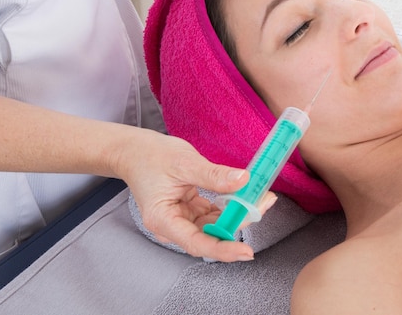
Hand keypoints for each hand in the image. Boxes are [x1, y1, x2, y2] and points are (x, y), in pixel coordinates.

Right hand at [113, 129, 276, 261]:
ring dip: (239, 214)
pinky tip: (248, 196)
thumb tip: (243, 180)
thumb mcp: (185, 163)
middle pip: (211, 235)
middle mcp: (173, 226)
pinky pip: (215, 214)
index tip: (246, 251)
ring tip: (263, 197)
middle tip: (264, 204)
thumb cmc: (151, 157)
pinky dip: (232, 206)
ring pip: (217, 225)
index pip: (197, 243)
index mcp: (164, 220)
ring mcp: (183, 220)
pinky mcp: (191, 211)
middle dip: (239, 223)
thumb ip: (214, 175)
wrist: (136, 151)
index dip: (223, 249)